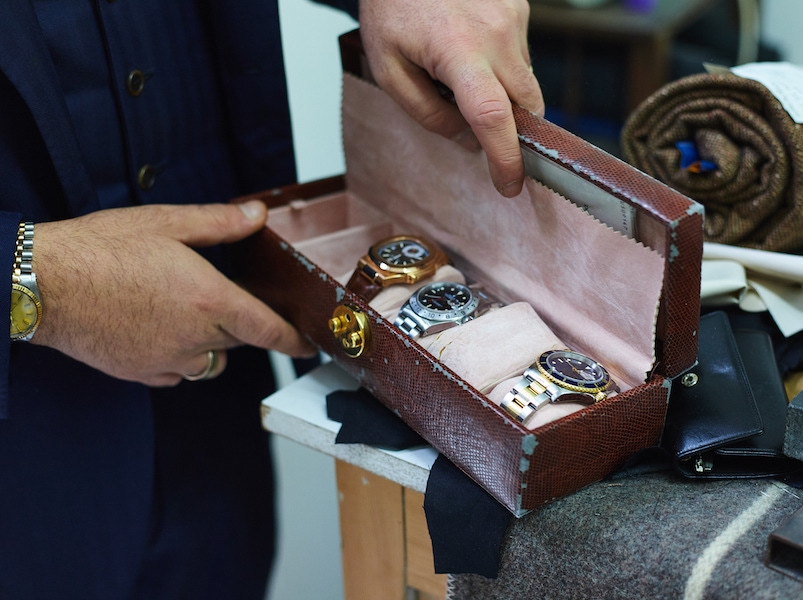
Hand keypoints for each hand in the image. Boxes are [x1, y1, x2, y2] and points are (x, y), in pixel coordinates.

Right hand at [31, 201, 315, 385]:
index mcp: (211, 301)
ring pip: (211, 361)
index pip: (270, 331)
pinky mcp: (141, 373)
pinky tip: (158, 330)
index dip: (295, 340)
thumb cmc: (101, 249)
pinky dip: (179, 357)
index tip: (309, 345)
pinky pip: (177, 372)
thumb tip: (257, 215)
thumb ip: (221, 223)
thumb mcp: (167, 223)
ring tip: (187, 313)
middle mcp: (196, 337)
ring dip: (213, 343)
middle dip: (242, 325)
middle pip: (241, 341)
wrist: (44, 283)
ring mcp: (168, 360)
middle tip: (221, 299)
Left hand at [358, 0, 543, 197]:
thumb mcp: (389, 68)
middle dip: (515, 135)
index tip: (509, 185)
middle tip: (493, 150)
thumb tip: (466, 140)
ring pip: (524, 81)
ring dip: (504, 97)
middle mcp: (496, 33)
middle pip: (526, 106)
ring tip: (462, 79)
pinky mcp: (519, 7)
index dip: (505, 158)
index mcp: (458, 51)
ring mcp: (513, 17)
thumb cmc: (391, 6)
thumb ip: (426, 112)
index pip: (492, 118)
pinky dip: (502, 68)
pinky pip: (520, 55)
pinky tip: (471, 53)